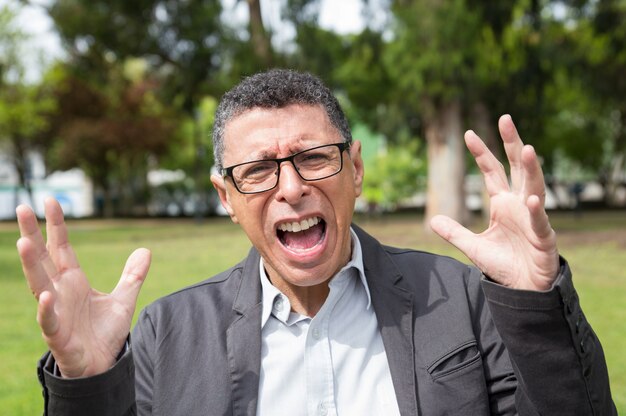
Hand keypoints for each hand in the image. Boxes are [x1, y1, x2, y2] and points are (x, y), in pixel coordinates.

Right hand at [16, 198, 150, 377]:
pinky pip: (49, 320)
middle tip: (23, 208)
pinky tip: (45, 295)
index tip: (51, 201)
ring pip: (39, 283)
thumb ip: (133, 276)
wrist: (101, 364)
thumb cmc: (104, 332)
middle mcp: (60, 291)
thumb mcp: (124, 299)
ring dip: (31, 264)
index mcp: (73, 280)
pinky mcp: (58, 334)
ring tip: (23, 242)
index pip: (61, 247)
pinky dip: (47, 308)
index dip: (56, 225)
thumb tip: (146, 250)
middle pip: (43, 258)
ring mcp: (56, 311)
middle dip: (32, 234)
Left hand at [430, 114, 558, 290]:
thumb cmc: (503, 263)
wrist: (524, 288)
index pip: (491, 171)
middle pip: (515, 168)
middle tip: (505, 119)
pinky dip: (535, 211)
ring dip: (530, 169)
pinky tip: (529, 199)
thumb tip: (432, 220)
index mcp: (502, 203)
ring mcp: (532, 217)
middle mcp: (518, 204)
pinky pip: (539, 221)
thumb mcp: (472, 246)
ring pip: (533, 187)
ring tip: (526, 148)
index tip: (468, 134)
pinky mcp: (543, 237)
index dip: (481, 153)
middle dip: (511, 143)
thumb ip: (454, 232)